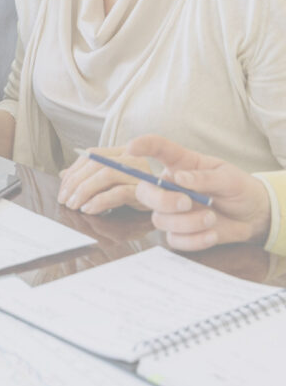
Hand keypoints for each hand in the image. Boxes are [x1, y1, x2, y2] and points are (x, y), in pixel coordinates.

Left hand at [57, 146, 150, 213]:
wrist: (169, 205)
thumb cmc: (136, 193)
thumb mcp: (112, 182)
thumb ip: (90, 176)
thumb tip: (63, 174)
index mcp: (122, 152)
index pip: (91, 155)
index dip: (73, 171)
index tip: (62, 189)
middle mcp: (131, 158)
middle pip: (96, 163)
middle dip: (75, 182)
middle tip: (64, 200)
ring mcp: (139, 173)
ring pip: (105, 175)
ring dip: (84, 191)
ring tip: (74, 206)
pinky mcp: (144, 190)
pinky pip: (118, 193)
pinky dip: (99, 201)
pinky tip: (89, 209)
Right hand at [127, 134, 271, 250]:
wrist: (253, 216)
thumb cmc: (238, 189)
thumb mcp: (228, 178)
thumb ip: (204, 177)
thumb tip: (179, 178)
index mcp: (182, 164)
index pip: (157, 149)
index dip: (142, 146)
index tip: (131, 148)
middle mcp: (171, 186)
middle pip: (145, 191)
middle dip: (162, 199)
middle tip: (187, 202)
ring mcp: (173, 212)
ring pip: (160, 219)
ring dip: (186, 222)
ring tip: (211, 218)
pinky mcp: (180, 233)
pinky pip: (174, 240)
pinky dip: (194, 240)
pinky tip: (212, 234)